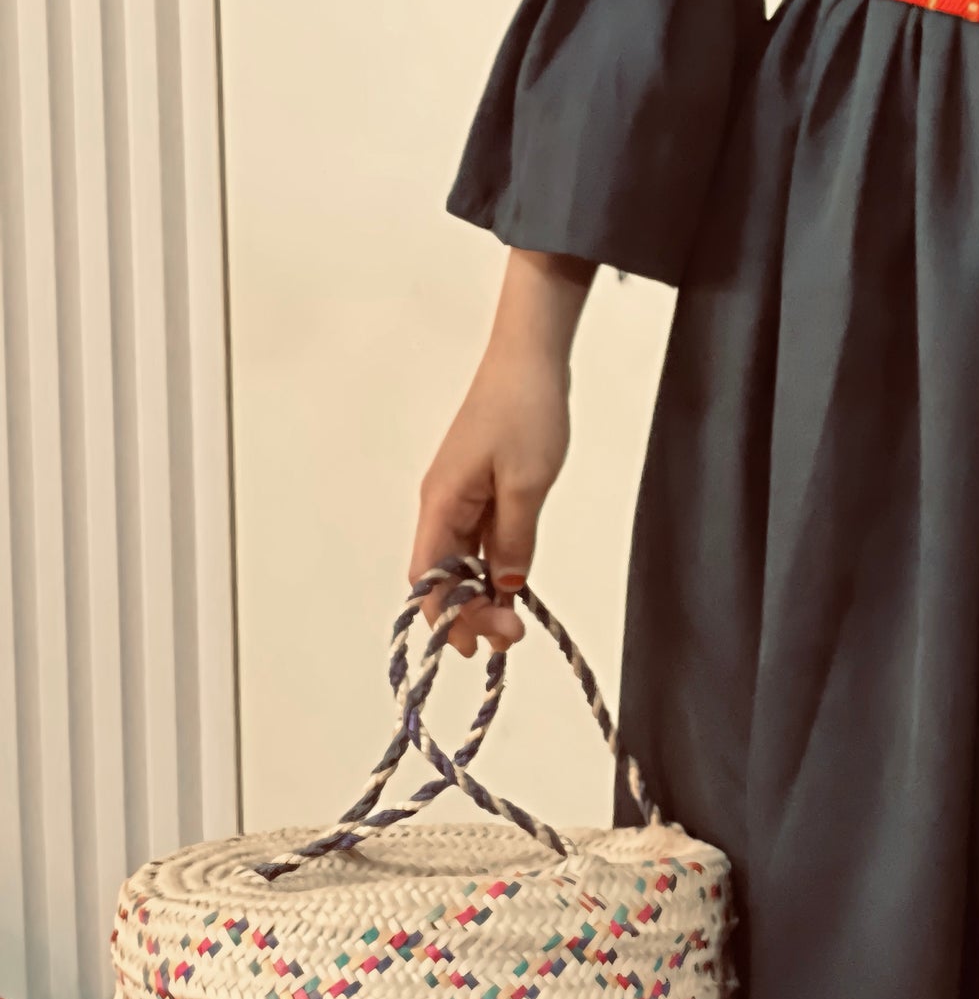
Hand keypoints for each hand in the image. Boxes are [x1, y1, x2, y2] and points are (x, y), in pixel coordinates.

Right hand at [409, 248, 592, 656]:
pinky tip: (514, 581)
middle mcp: (442, 502)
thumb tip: (507, 586)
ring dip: (481, 590)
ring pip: (460, 557)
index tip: (487, 643)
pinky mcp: (481, 482)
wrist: (531, 355)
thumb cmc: (526, 410)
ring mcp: (460, 492)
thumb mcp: (528, 483)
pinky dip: (492, 562)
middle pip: (440, 573)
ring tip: (512, 622)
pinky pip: (478, 535)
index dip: (450, 617)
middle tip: (509, 638)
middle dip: (467, 611)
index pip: (428, 578)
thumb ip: (515, 539)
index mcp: (441, 503)